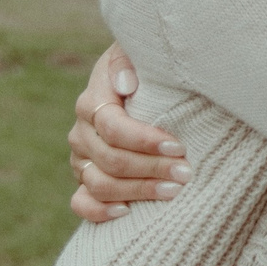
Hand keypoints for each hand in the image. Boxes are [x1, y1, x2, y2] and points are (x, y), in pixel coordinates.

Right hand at [67, 42, 190, 224]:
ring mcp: (81, 158)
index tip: (177, 146)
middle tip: (185, 172)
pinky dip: (100, 211)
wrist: (143, 83)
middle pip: (110, 159)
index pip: (112, 126)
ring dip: (137, 191)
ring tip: (173, 191)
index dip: (144, 140)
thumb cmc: (148, 68)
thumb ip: (131, 62)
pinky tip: (128, 212)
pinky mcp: (84, 178)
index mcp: (94, 99)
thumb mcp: (142, 54)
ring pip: (99, 184)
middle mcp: (82, 131)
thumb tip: (126, 84)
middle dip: (150, 168)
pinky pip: (80, 203)